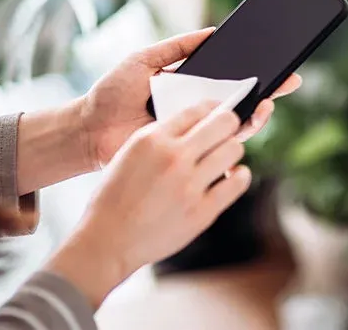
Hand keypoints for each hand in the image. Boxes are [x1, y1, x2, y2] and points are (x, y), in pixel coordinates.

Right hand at [49, 102, 251, 307]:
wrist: (108, 239)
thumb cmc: (115, 196)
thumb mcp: (129, 153)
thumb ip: (160, 137)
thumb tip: (194, 126)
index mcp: (152, 139)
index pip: (197, 109)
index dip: (212, 109)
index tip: (216, 114)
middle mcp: (173, 157)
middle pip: (224, 122)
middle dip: (229, 124)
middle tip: (227, 132)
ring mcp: (189, 185)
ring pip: (234, 149)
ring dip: (232, 151)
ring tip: (224, 158)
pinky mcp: (202, 212)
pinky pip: (238, 183)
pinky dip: (240, 176)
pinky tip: (234, 177)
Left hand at [80, 28, 301, 166]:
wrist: (89, 128)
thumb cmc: (113, 92)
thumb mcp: (145, 59)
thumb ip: (178, 47)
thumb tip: (214, 31)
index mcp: (188, 82)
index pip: (227, 74)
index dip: (253, 67)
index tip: (276, 56)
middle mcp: (195, 105)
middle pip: (238, 97)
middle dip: (267, 89)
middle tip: (290, 79)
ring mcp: (192, 127)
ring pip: (235, 121)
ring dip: (257, 111)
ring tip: (271, 99)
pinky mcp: (187, 147)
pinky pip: (217, 141)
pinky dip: (237, 131)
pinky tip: (251, 119)